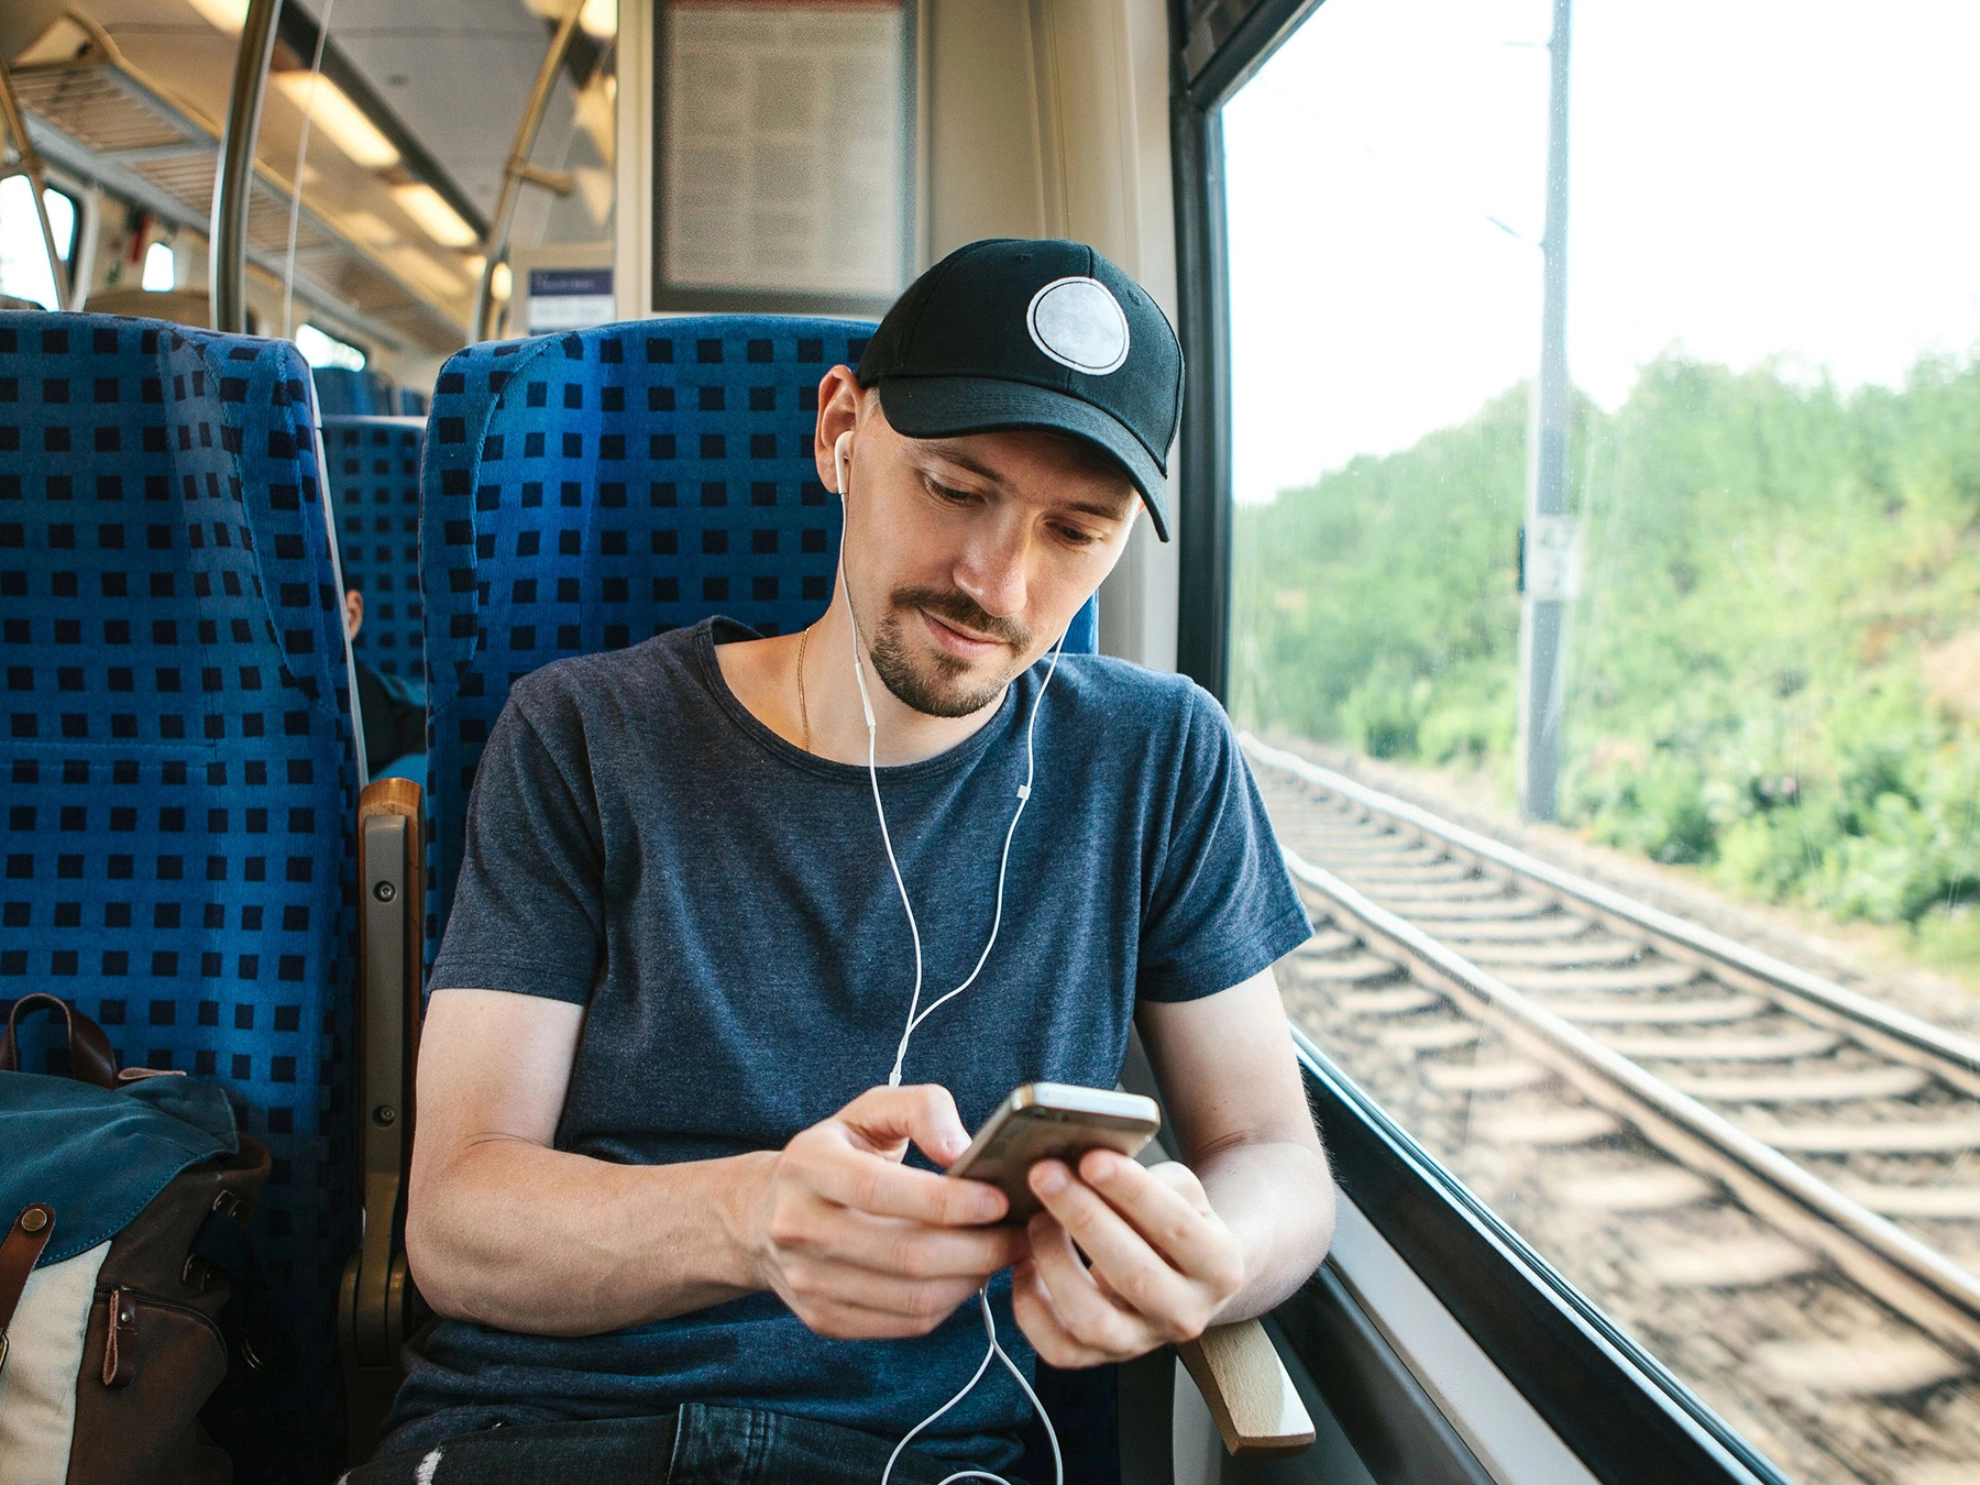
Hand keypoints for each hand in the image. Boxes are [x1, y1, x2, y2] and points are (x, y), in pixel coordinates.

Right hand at [742, 1084, 1028, 1340]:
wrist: (764, 1216)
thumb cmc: (837, 1154)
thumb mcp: (871, 1111)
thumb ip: (923, 1109)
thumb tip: (962, 1149)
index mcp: (808, 1166)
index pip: (879, 1189)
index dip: (946, 1200)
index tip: (998, 1199)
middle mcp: (797, 1227)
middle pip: (905, 1254)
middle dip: (978, 1249)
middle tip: (1021, 1234)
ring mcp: (807, 1281)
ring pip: (911, 1298)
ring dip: (971, 1280)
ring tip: (1002, 1254)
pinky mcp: (824, 1320)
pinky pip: (905, 1324)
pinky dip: (948, 1304)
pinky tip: (967, 1276)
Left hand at [1013, 1150, 1243, 1366]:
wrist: (1187, 1275)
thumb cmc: (1176, 1220)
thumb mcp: (1183, 1192)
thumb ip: (1149, 1179)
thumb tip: (1091, 1165)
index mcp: (1219, 1266)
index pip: (1175, 1227)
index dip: (1131, 1191)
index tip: (1091, 1159)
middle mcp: (1187, 1313)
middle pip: (1133, 1274)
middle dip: (1083, 1218)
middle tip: (1046, 1176)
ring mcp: (1145, 1342)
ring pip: (1093, 1320)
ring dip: (1055, 1262)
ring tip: (1036, 1218)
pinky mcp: (1105, 1358)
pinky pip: (1060, 1349)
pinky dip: (1031, 1308)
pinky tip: (1025, 1264)